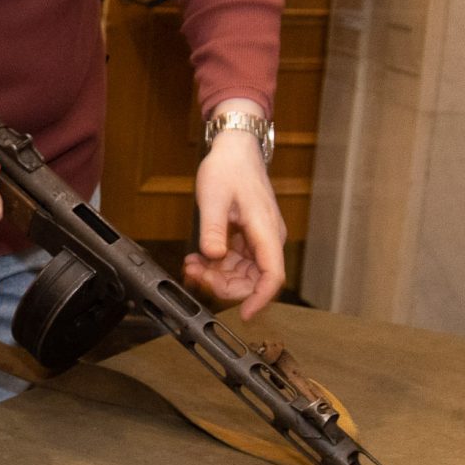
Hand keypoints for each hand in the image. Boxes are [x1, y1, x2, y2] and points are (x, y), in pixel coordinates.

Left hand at [185, 106, 285, 320]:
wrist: (235, 149)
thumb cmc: (229, 168)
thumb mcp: (213, 197)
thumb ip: (213, 229)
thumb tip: (213, 256)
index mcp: (266, 231)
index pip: (272, 276)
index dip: (260, 299)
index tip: (246, 315)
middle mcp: (267, 239)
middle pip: (253, 280)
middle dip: (224, 285)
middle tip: (195, 274)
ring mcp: (258, 240)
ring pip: (241, 274)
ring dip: (216, 276)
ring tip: (191, 265)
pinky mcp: (249, 238)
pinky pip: (234, 262)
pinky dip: (216, 265)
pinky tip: (197, 258)